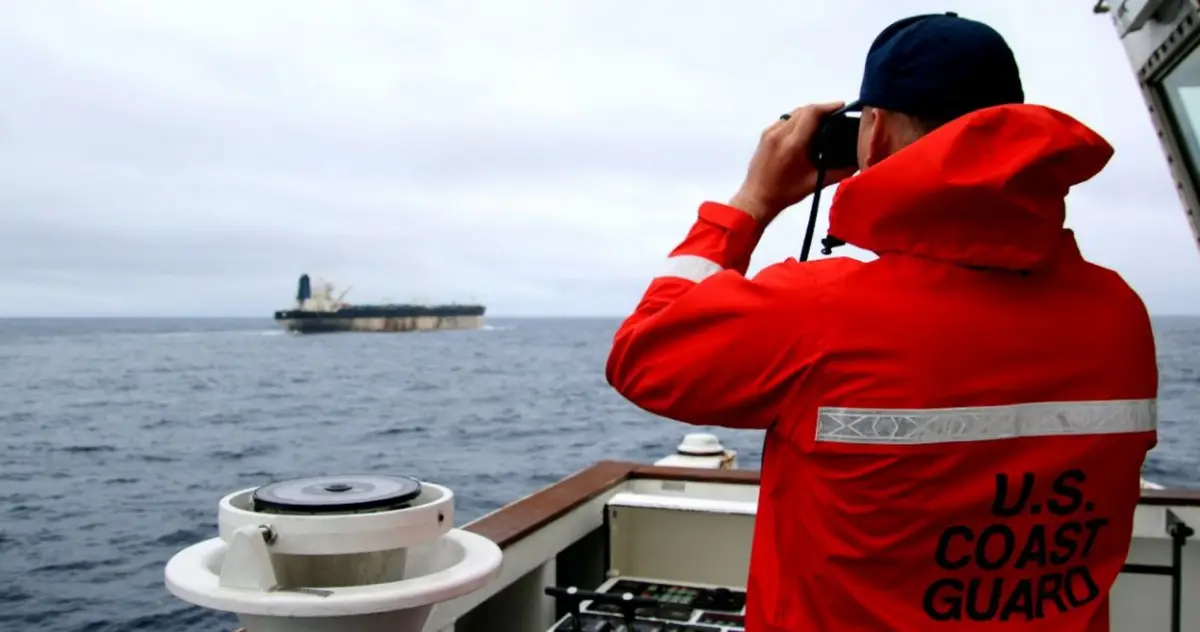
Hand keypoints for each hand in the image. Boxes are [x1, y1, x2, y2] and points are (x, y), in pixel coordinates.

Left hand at [729, 101, 857, 223]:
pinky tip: (805, 130)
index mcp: (793, 144)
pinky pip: (785, 120)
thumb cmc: (786, 192)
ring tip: (823, 121)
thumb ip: (839, 171)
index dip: (829, 106)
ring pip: (794, 113)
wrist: (757, 198)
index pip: (812, 113)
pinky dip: (797, 120)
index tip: (842, 106)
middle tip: (836, 115)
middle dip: (822, 109)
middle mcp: (780, 133)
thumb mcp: (815, 182)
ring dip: (809, 113)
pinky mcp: (765, 135)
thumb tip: (858, 163)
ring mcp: (770, 132)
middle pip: (804, 110)